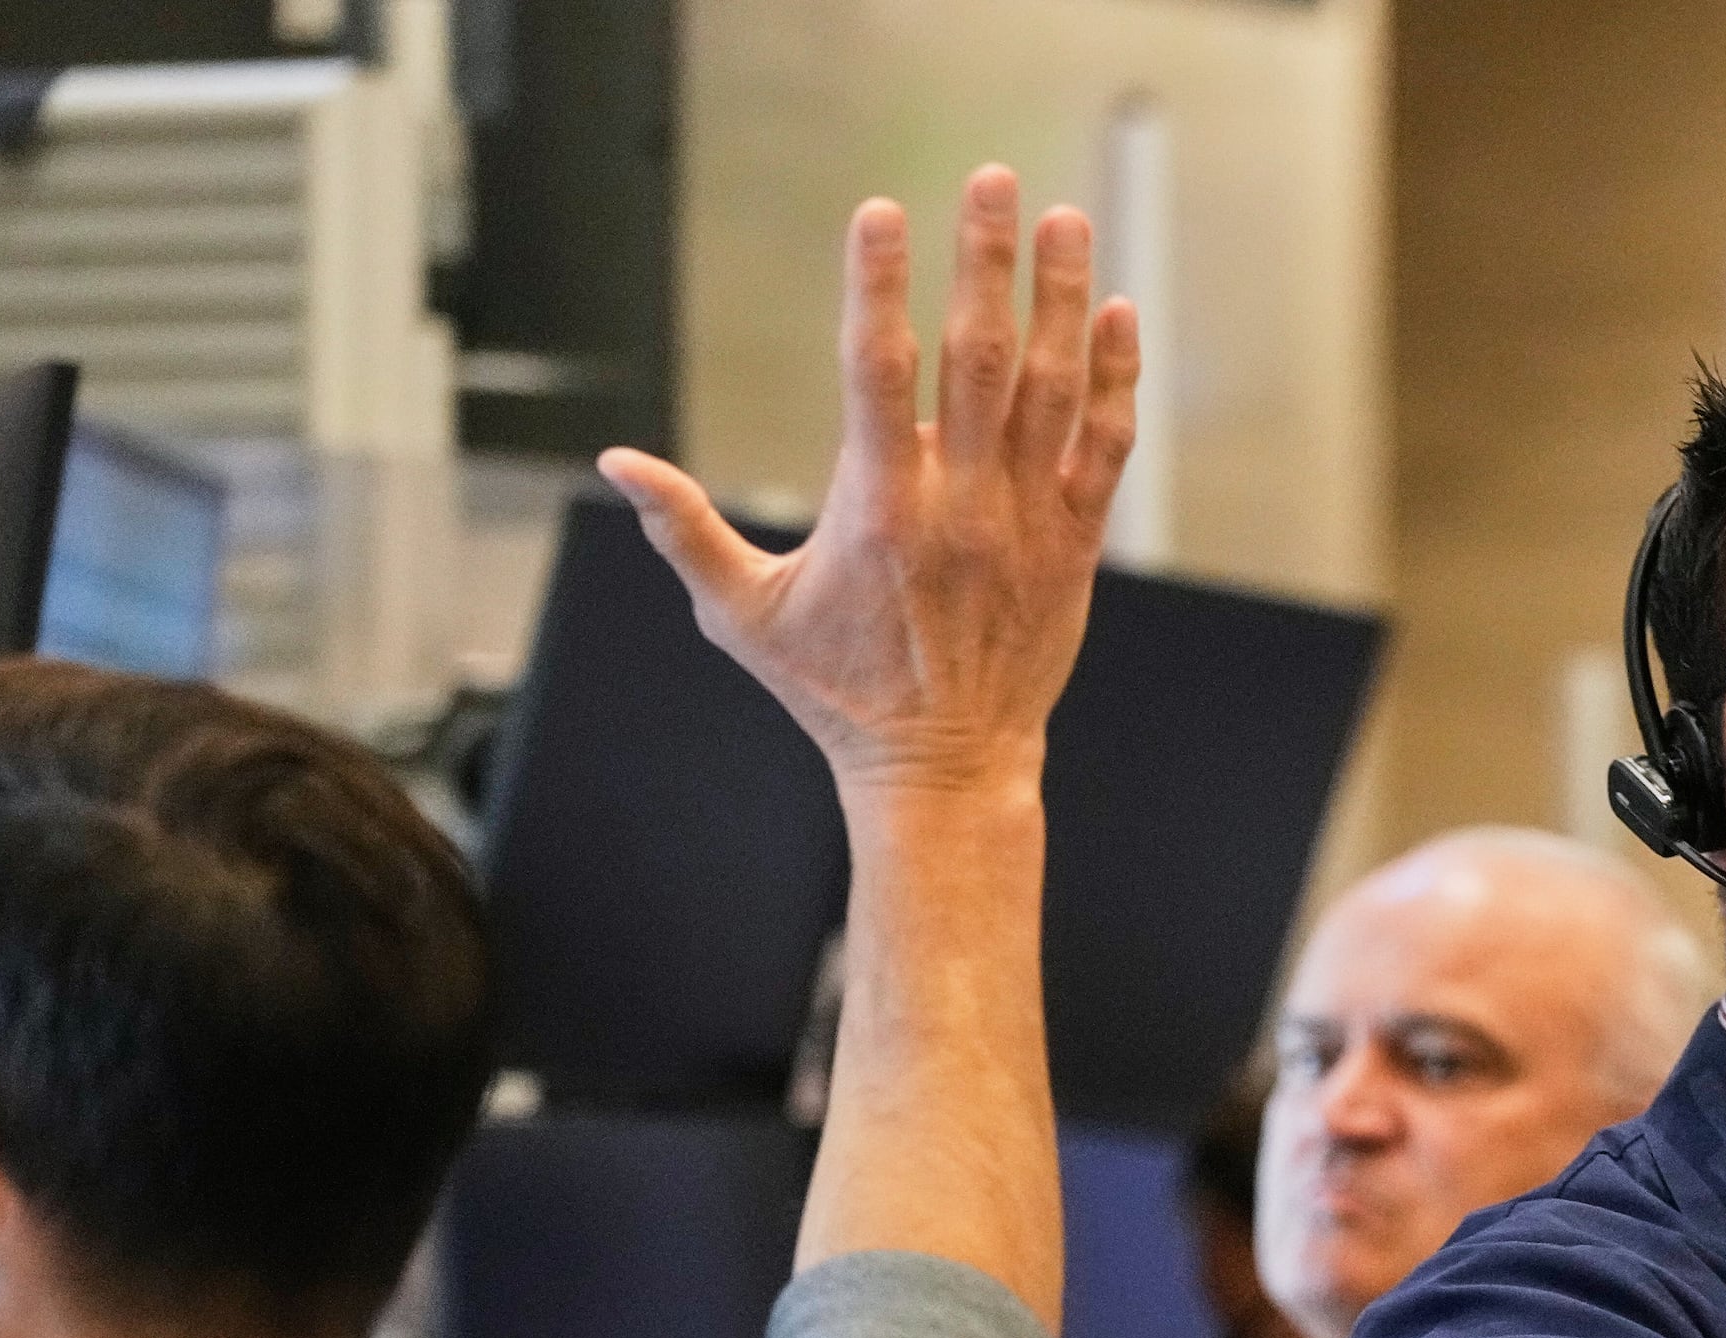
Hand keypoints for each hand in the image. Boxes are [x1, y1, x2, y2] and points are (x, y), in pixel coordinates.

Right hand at [596, 166, 1138, 797]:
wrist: (945, 769)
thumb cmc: (836, 695)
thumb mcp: (744, 616)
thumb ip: (684, 531)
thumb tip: (612, 465)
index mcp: (877, 510)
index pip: (876, 374)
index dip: (879, 287)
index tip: (881, 213)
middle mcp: (959, 507)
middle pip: (977, 360)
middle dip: (986, 262)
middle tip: (993, 179)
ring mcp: (1025, 524)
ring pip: (1051, 392)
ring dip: (1060, 300)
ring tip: (1066, 219)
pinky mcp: (1074, 546)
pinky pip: (1103, 449)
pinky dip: (1113, 380)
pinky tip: (1113, 314)